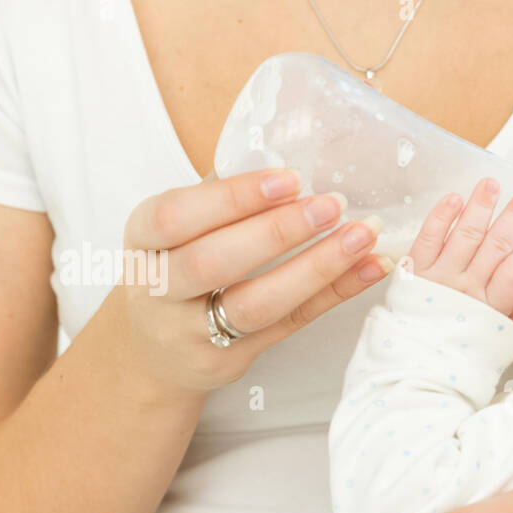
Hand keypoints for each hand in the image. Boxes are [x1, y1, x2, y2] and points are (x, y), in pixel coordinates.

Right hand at [109, 168, 394, 393]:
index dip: (233, 197)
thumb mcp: (178, 230)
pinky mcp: (231, 360)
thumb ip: (222, 199)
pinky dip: (334, 295)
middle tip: (332, 205)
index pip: (177, 216)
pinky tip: (369, 269)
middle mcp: (159, 289)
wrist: (151, 352)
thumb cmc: (176, 269)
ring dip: (316, 269)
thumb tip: (292, 152)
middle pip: (214, 263)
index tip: (288, 178)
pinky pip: (290, 325)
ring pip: (256, 304)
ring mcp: (193, 332)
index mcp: (143, 240)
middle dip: (277, 232)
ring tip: (362, 237)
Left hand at [405, 176, 512, 338]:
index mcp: (491, 308)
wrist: (417, 363)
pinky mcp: (415, 270)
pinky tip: (454, 198)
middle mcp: (466, 289)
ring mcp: (440, 277)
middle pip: (493, 247)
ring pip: (464, 235)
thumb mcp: (505, 343)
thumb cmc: (464, 352)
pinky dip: (440, 217)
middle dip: (512, 219)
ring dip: (479, 207)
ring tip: (491, 184)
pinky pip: (428, 238)